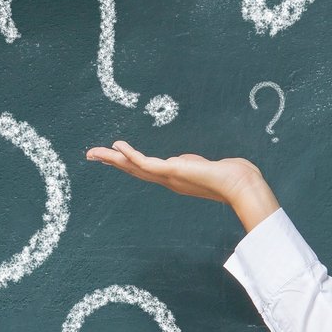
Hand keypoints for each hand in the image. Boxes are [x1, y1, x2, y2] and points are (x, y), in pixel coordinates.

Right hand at [84, 140, 278, 229]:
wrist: (241, 185)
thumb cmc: (230, 176)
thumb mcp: (202, 166)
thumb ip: (189, 163)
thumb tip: (183, 160)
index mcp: (173, 178)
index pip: (144, 170)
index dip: (126, 163)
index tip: (111, 155)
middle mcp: (167, 180)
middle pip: (133, 170)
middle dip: (111, 162)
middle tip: (90, 154)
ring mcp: (169, 176)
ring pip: (134, 167)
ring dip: (113, 159)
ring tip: (94, 152)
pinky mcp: (173, 171)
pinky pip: (146, 162)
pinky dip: (131, 154)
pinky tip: (118, 146)